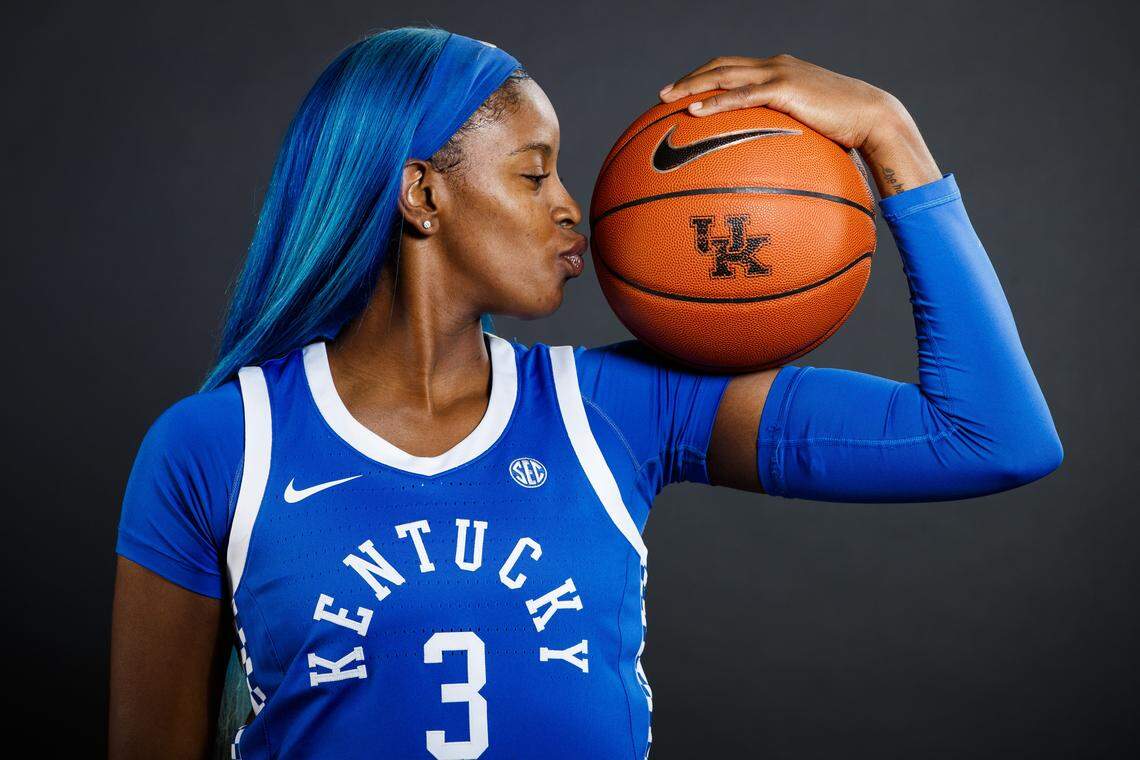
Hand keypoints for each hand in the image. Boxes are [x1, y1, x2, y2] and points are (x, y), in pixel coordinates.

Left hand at [658, 55, 940, 196]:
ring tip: (667, 100)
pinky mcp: (785, 87)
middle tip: (663, 95)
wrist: (874, 119)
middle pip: (722, 66)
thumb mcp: (811, 132)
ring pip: (724, 74)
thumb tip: (774, 172)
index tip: (683, 92)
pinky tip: (695, 113)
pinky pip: (741, 95)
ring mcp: (780, 74)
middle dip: (690, 78)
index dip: (707, 77)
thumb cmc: (848, 133)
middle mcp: (776, 66)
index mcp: (781, 72)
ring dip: (693, 85)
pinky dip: (716, 102)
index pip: (735, 68)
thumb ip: (788, 140)